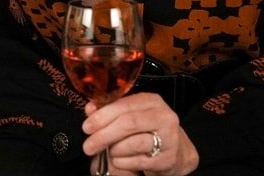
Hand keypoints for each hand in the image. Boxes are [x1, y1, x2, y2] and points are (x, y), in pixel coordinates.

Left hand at [82, 93, 197, 175]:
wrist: (177, 152)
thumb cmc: (149, 130)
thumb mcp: (131, 116)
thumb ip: (110, 111)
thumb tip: (90, 109)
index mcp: (151, 101)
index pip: (123, 106)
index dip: (102, 116)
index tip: (87, 127)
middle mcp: (164, 116)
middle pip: (128, 123)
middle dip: (104, 135)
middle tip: (89, 145)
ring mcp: (170, 138)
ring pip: (134, 143)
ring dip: (114, 149)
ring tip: (108, 152)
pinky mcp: (168, 158)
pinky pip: (140, 161)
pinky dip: (123, 162)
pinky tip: (118, 160)